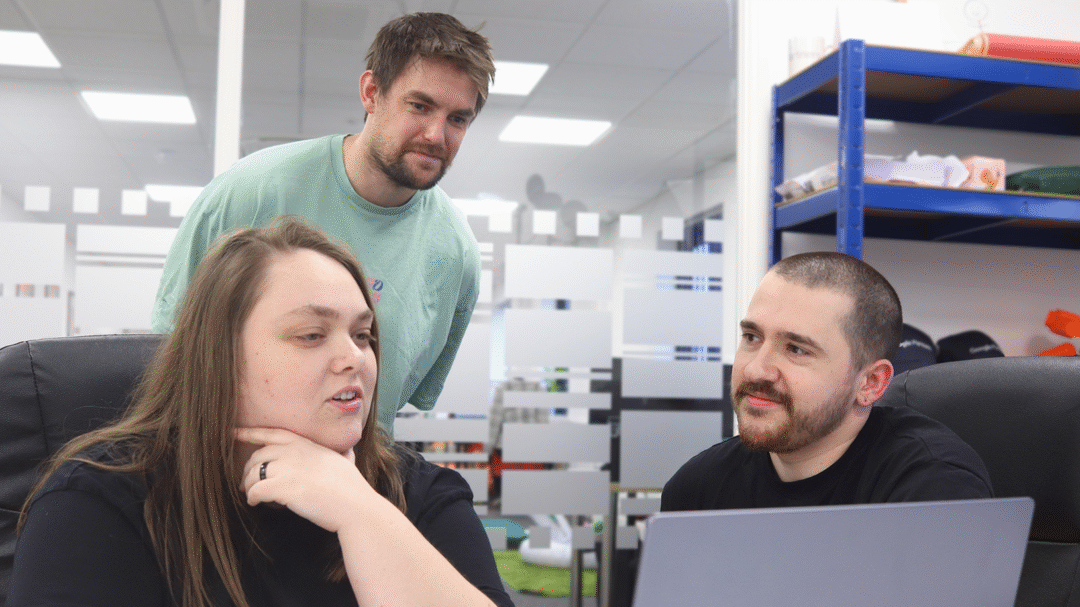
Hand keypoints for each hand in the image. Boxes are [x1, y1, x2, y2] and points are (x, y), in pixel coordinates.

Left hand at [235, 427, 374, 532]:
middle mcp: (293, 452)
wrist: (354, 505)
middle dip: (247, 468)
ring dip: (248, 485)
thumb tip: (349, 451)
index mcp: (305, 444)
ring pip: (253, 474)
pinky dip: (251, 497)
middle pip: (257, 456)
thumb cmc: (352, 487)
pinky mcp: (282, 488)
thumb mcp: (347, 461)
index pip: (272, 433)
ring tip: (250, 494)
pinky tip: (254, 503)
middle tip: (246, 481)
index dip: (251, 433)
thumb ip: (343, 453)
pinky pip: (255, 490)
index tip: (234, 433)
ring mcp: (287, 468)